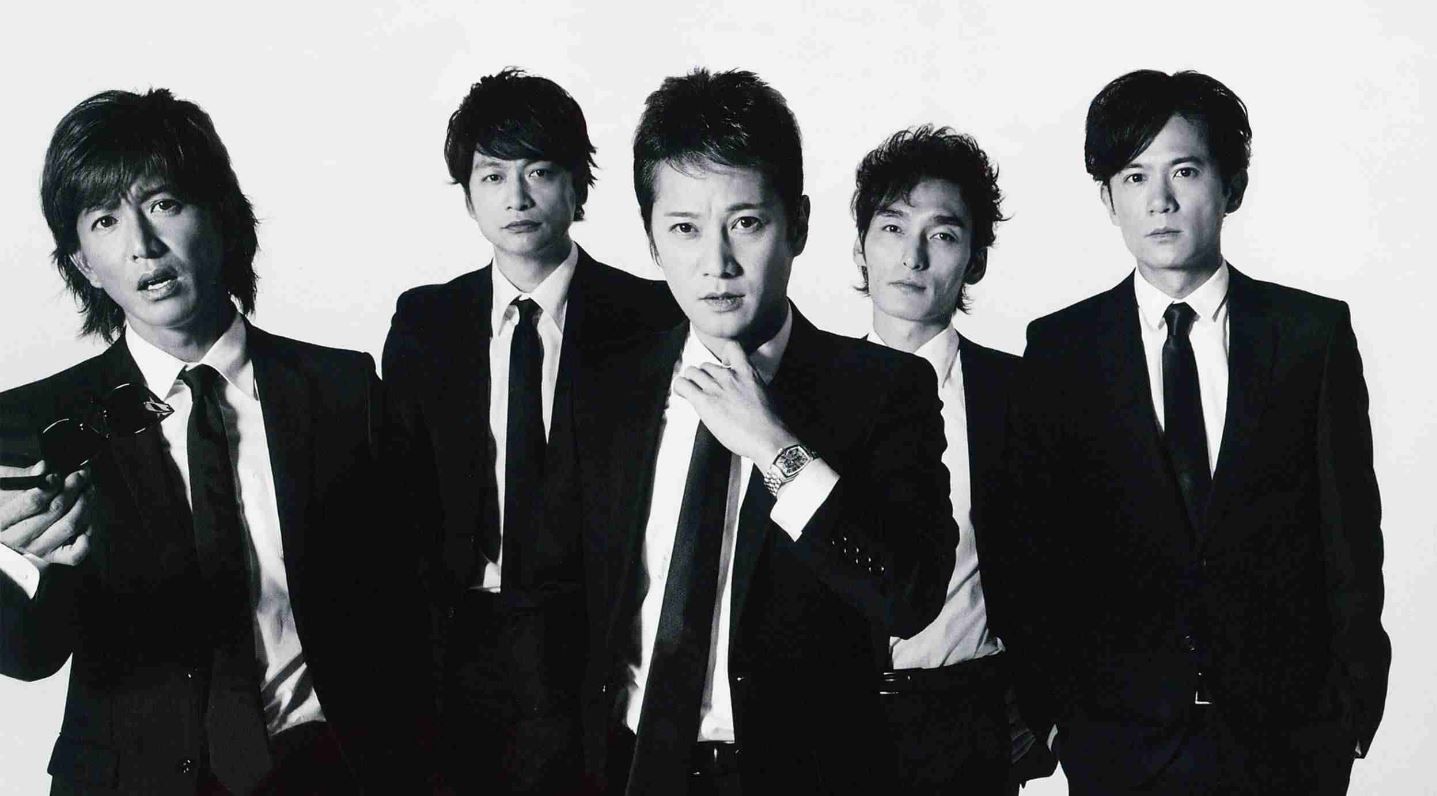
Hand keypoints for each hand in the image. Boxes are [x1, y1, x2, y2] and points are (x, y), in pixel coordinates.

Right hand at [0, 462, 92, 566]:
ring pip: (70, 525)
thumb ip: (23, 475)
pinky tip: (87, 521)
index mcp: (2, 520)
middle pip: (55, 510)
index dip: (50, 485)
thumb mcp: (5, 484)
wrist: (4, 527)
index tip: (58, 474)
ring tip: (88, 488)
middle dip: (73, 487)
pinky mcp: (52, 556)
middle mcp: (18, 538)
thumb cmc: (5, 500)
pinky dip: (87, 537)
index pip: (32, 502)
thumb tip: (44, 467)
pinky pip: (75, 553)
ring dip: (84, 503)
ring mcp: (37, 548)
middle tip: (81, 474)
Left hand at [672, 337, 799, 464]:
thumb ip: (750, 387)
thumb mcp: (765, 394)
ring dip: (691, 382)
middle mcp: (730, 375)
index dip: (723, 357)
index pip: (732, 348)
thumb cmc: (771, 424)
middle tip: (706, 391)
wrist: (768, 438)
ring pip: (692, 372)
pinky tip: (683, 395)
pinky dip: (680, 388)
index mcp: (747, 372)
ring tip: (693, 394)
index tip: (724, 367)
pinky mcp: (704, 401)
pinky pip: (682, 385)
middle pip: (706, 365)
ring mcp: (716, 387)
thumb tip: (744, 394)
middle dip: (704, 377)